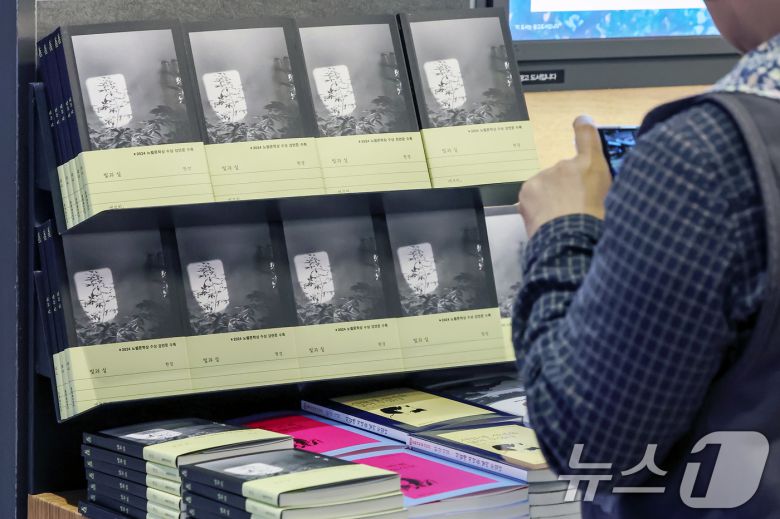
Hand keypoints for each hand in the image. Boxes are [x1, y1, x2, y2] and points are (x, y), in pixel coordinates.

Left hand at [518, 115, 611, 237]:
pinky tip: (546, 220)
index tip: (581, 122)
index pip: (587, 134)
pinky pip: (533, 195)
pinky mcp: (527, 189)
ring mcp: (544, 176)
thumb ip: (601, 186)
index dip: (583, 126)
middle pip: (565, 172)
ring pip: (548, 185)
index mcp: (592, 166)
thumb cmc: (597, 226)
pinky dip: (537, 205)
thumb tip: (592, 189)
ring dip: (552, 198)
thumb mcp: (612, 201)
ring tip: (559, 220)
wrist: (570, 242)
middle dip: (567, 188)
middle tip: (572, 210)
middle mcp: (566, 164)